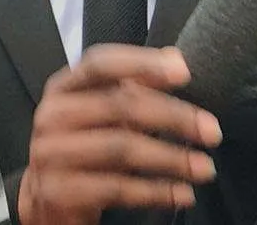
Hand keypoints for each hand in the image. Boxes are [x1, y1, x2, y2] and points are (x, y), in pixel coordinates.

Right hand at [18, 45, 221, 224]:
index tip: (184, 72)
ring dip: (171, 159)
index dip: (142, 64)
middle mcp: (52, 116)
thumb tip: (175, 58)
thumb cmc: (82, 148)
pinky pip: (116, 189)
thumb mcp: (101, 112)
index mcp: (63, 88)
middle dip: (173, 117)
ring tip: (204, 168)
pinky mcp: (58, 191)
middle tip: (212, 132)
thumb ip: (133, 86)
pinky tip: (182, 194)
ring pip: (121, 149)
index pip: (100, 63)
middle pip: (119, 106)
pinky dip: (155, 193)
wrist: (45, 199)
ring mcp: (50, 154)